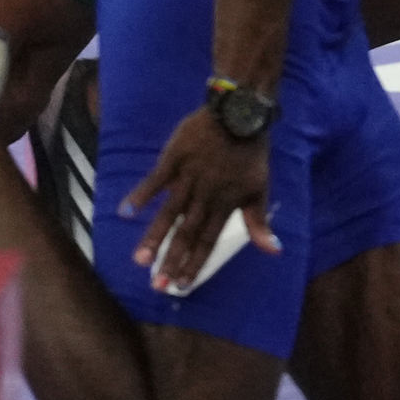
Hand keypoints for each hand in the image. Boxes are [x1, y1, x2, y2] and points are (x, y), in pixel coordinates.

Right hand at [121, 109, 275, 295]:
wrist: (240, 114)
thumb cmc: (250, 154)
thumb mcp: (259, 188)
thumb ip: (258, 222)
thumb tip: (274, 251)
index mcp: (224, 205)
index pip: (207, 241)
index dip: (195, 263)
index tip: (182, 285)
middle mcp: (204, 196)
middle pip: (186, 233)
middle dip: (172, 260)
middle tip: (157, 285)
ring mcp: (187, 177)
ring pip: (169, 212)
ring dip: (155, 236)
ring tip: (140, 259)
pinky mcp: (174, 158)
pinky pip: (155, 179)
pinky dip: (141, 195)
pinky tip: (126, 213)